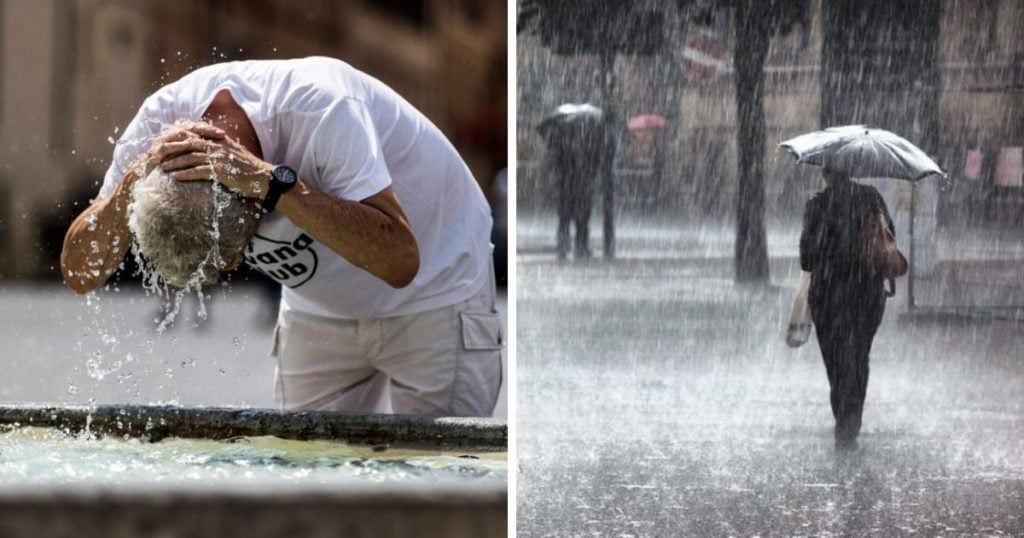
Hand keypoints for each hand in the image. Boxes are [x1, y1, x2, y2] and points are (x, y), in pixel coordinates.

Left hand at [158, 124, 272, 199]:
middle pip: (189, 144)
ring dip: (175, 162)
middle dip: (172, 149)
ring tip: (163, 167)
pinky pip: (197, 171)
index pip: (195, 133)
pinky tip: (175, 177)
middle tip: (160, 155)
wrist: (263, 178)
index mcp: (221, 139)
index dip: (180, 137)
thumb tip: (208, 148)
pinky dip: (184, 174)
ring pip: (190, 157)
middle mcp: (219, 146)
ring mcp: (219, 157)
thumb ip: (221, 147)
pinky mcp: (220, 171)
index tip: (167, 142)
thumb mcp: (235, 151)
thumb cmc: (249, 168)